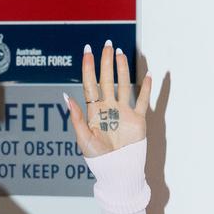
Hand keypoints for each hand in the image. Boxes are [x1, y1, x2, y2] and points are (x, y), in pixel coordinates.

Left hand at [66, 40, 151, 157]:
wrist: (115, 169)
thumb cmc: (96, 157)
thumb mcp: (83, 138)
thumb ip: (76, 117)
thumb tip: (65, 96)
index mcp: (93, 111)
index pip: (90, 84)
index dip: (88, 68)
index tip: (87, 51)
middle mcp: (108, 108)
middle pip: (107, 80)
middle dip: (106, 62)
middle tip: (107, 43)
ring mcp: (123, 112)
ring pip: (124, 85)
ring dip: (123, 69)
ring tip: (121, 53)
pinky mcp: (137, 119)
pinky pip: (142, 101)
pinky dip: (146, 88)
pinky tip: (148, 75)